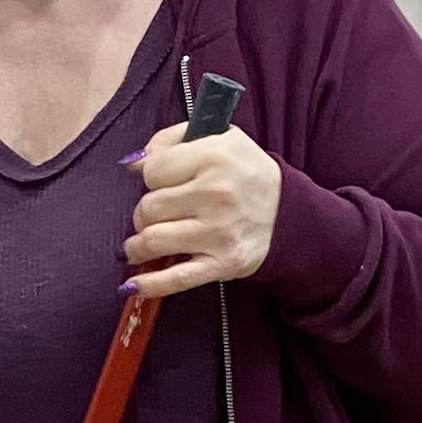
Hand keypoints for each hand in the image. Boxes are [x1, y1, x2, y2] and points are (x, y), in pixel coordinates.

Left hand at [123, 123, 281, 298]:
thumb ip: (171, 140)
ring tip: (140, 245)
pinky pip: (177, 278)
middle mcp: (217, 194)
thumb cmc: (246, 173)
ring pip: (153, 240)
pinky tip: (134, 285)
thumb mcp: (218, 137)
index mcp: (214, 156)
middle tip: (156, 215)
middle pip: (148, 208)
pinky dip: (151, 284)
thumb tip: (132, 162)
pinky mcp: (223, 263)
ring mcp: (219, 232)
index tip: (161, 183)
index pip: (152, 172)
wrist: (289, 213)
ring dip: (138, 246)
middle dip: (144, 213)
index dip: (151, 177)